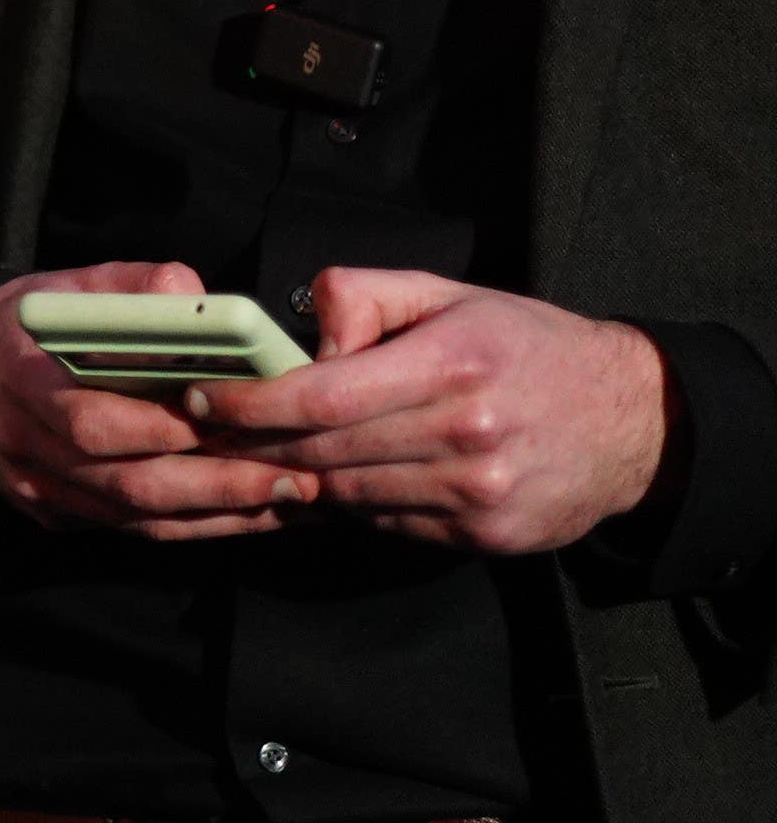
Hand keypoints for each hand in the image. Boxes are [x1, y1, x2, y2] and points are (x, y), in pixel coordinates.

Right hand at [0, 260, 317, 538]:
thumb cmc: (23, 330)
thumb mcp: (60, 290)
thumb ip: (125, 288)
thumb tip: (192, 291)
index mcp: (20, 379)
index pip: (91, 420)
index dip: (161, 428)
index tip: (228, 420)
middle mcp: (26, 445)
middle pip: (127, 482)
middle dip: (217, 485)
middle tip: (293, 477)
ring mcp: (40, 488)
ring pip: (137, 516)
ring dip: (220, 514)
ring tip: (289, 499)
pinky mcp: (57, 515)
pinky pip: (132, 529)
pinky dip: (195, 525)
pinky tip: (248, 512)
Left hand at [197, 268, 667, 553]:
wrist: (630, 423)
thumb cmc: (523, 345)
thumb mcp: (447, 294)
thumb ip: (362, 297)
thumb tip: (301, 336)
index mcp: (453, 363)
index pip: (321, 396)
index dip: (249, 405)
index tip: (199, 401)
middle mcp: (467, 435)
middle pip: (323, 452)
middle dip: (252, 444)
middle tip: (201, 434)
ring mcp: (478, 494)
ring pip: (348, 494)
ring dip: (298, 477)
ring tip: (260, 454)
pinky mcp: (486, 536)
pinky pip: (388, 523)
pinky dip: (354, 502)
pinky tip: (339, 476)